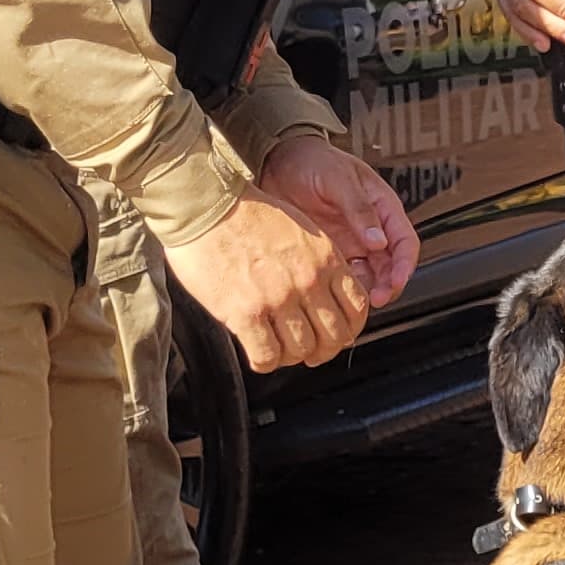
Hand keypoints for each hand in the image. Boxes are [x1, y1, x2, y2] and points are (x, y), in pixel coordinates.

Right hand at [161, 189, 368, 370]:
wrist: (206, 202)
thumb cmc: (247, 212)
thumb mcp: (301, 229)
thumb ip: (319, 261)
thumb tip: (326, 292)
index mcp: (326, 259)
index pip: (357, 308)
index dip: (349, 328)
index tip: (337, 333)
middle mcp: (308, 281)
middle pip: (334, 337)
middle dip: (324, 351)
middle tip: (310, 352)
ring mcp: (278, 298)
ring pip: (302, 350)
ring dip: (292, 357)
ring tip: (280, 351)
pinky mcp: (245, 312)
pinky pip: (267, 355)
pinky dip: (266, 362)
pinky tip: (259, 355)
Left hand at [259, 134, 420, 307]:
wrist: (277, 160)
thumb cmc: (313, 159)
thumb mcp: (338, 178)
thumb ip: (359, 209)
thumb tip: (378, 241)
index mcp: (382, 207)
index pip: (405, 241)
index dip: (405, 264)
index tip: (396, 281)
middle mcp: (371, 228)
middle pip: (390, 265)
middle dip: (388, 284)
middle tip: (377, 299)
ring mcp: (351, 242)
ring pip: (369, 275)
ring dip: (367, 289)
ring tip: (357, 300)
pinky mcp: (330, 251)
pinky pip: (343, 275)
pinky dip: (344, 286)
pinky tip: (337, 291)